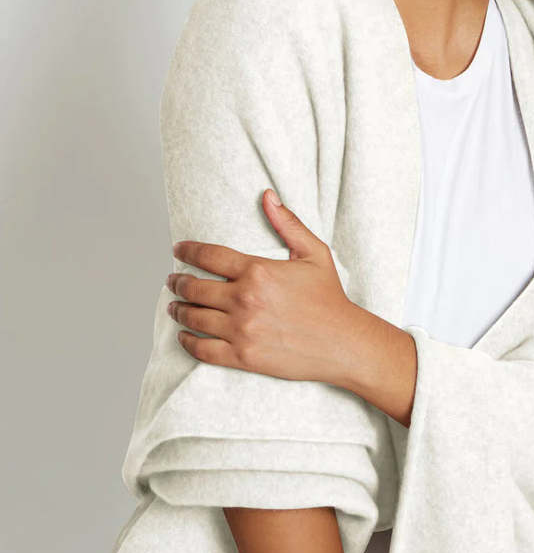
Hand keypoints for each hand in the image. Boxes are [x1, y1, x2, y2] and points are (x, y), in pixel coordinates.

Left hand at [166, 188, 356, 384]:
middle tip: (172, 279)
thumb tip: (268, 196)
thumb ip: (287, 223)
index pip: (209, 256)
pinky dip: (187, 342)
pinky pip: (203, 349)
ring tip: (173, 305)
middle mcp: (245, 299)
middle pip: (195, 287)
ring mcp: (241, 330)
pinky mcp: (242, 357)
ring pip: (194, 318)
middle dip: (178, 281)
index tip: (178, 249)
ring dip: (178, 310)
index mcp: (258, 270)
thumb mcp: (313, 252)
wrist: (341, 342)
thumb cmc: (328, 297)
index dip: (188, 250)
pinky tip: (183, 336)